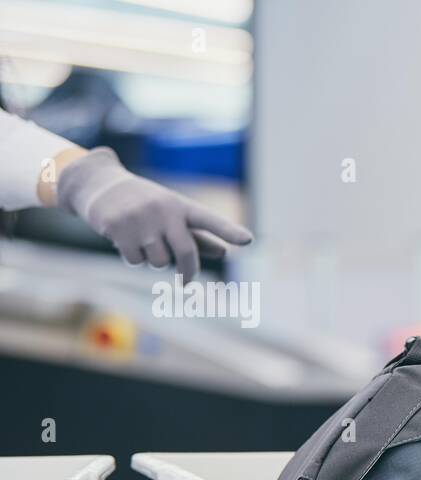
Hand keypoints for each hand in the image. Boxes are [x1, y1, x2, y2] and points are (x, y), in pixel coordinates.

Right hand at [56, 147, 251, 282]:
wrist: (99, 184)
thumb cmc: (146, 203)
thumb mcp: (171, 213)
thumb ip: (195, 234)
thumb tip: (223, 252)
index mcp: (180, 206)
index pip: (209, 220)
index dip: (228, 231)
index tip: (249, 240)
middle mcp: (163, 210)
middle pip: (185, 253)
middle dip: (187, 271)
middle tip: (186, 281)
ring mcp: (140, 219)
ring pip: (158, 261)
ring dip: (153, 260)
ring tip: (143, 241)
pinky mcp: (118, 227)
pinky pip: (135, 260)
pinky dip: (132, 258)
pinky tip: (124, 239)